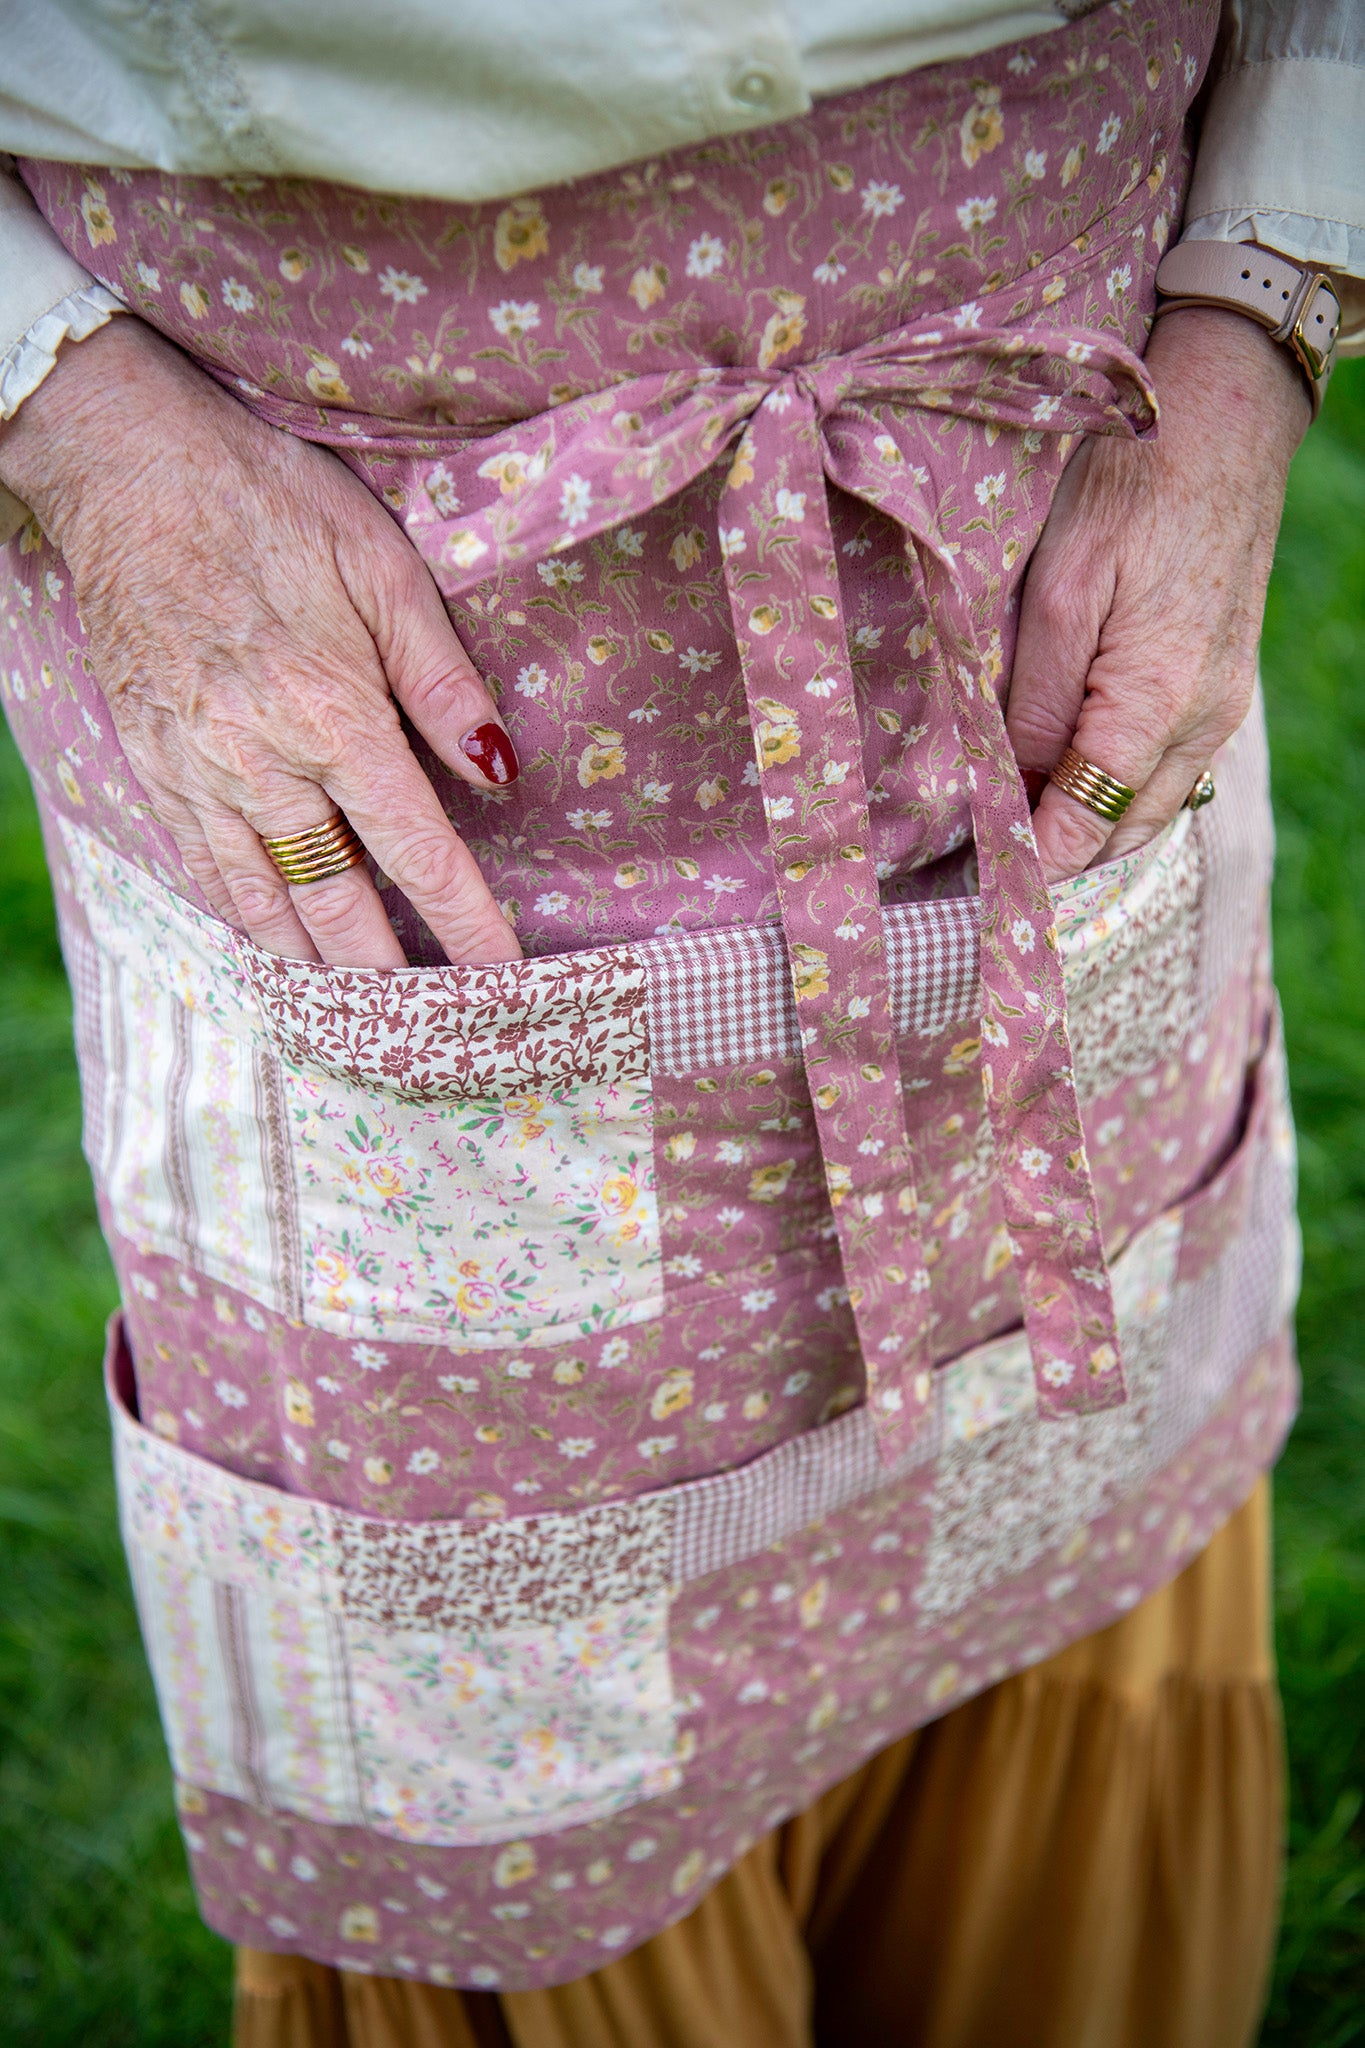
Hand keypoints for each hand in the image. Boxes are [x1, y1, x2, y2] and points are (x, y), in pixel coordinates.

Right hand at [0, 317, 520, 967]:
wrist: (126, 467)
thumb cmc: (270, 502)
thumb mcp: (383, 567)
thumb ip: (444, 681)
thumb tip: (502, 772)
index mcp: (332, 714)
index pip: (419, 850)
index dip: (467, 927)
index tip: (506, 986)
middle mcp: (261, 763)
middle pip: (340, 905)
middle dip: (392, 982)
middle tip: (437, 1040)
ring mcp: (197, 773)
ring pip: (265, 907)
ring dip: (318, 977)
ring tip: (364, 1031)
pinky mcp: (152, 766)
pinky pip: (205, 872)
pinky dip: (245, 928)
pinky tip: (278, 960)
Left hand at [1007, 303, 1310, 881]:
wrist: (1224, 421)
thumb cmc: (1130, 487)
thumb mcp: (1059, 591)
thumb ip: (1035, 704)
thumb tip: (1013, 791)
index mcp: (1155, 705)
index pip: (1082, 827)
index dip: (1025, 862)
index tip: (967, 876)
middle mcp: (1202, 724)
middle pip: (1117, 835)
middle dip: (1050, 856)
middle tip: (973, 852)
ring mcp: (1221, 709)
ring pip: (1146, 813)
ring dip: (1083, 828)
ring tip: (1010, 818)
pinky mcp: (1222, 688)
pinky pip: (1166, 774)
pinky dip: (1115, 793)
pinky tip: (1064, 773)